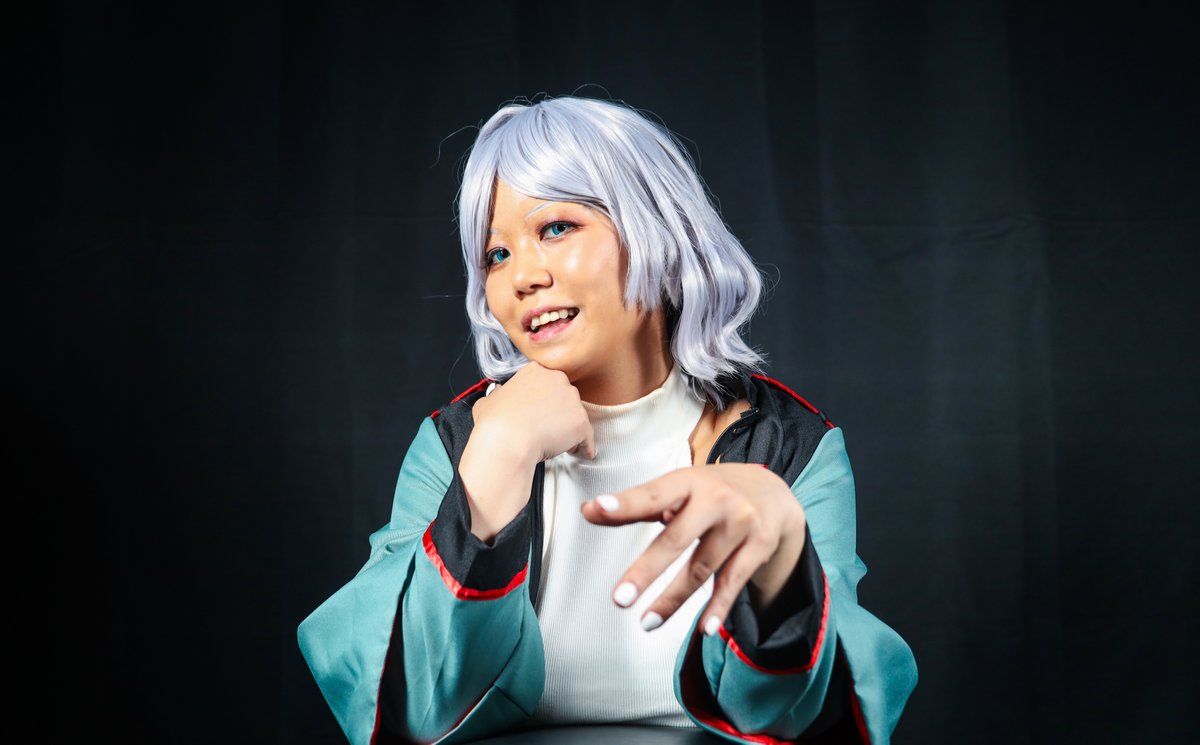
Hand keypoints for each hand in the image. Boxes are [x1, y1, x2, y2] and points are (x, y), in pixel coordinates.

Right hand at [459, 362, 594, 541]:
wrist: (508, 441)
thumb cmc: (495, 423)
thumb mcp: (487, 400)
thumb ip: (497, 395)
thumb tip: (496, 396)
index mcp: (535, 371)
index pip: (547, 383)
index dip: (543, 399)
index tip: (539, 411)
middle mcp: (557, 379)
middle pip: (564, 396)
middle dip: (559, 412)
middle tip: (548, 428)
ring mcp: (572, 400)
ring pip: (576, 415)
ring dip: (570, 428)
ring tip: (558, 442)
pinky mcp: (581, 422)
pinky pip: (587, 436)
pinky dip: (584, 446)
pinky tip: (578, 452)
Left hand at [580, 463, 805, 635]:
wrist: (774, 493)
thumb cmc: (712, 493)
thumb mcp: (678, 490)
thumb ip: (636, 503)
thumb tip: (589, 510)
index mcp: (689, 481)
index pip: (653, 494)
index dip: (625, 503)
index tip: (596, 509)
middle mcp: (717, 500)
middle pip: (677, 539)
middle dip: (647, 570)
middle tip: (619, 599)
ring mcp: (741, 524)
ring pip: (701, 568)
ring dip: (673, 599)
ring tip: (645, 623)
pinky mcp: (759, 547)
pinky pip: (734, 583)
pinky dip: (719, 608)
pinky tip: (705, 629)